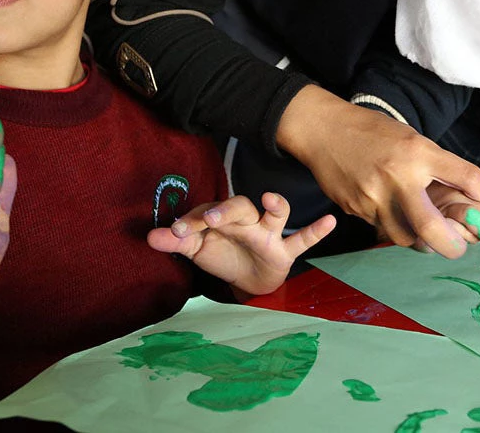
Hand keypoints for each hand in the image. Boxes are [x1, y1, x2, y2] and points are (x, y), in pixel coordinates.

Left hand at [148, 192, 335, 296]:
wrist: (247, 280)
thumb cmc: (222, 256)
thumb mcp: (197, 250)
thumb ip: (176, 242)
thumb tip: (149, 236)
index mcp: (222, 219)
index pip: (207, 213)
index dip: (191, 222)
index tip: (175, 233)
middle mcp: (246, 221)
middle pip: (241, 206)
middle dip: (227, 210)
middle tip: (212, 218)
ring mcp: (269, 234)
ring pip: (276, 214)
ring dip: (275, 206)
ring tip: (270, 199)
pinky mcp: (285, 251)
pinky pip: (303, 240)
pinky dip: (316, 231)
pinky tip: (329, 222)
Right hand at [276, 86, 479, 258]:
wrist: (323, 130)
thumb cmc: (374, 133)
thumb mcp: (412, 140)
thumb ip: (437, 169)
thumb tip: (471, 204)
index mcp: (419, 152)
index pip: (468, 177)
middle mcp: (398, 176)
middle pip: (433, 229)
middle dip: (453, 246)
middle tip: (459, 247)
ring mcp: (373, 197)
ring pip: (407, 238)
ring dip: (422, 240)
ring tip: (423, 228)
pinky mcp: (355, 210)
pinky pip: (384, 231)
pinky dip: (396, 228)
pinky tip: (393, 213)